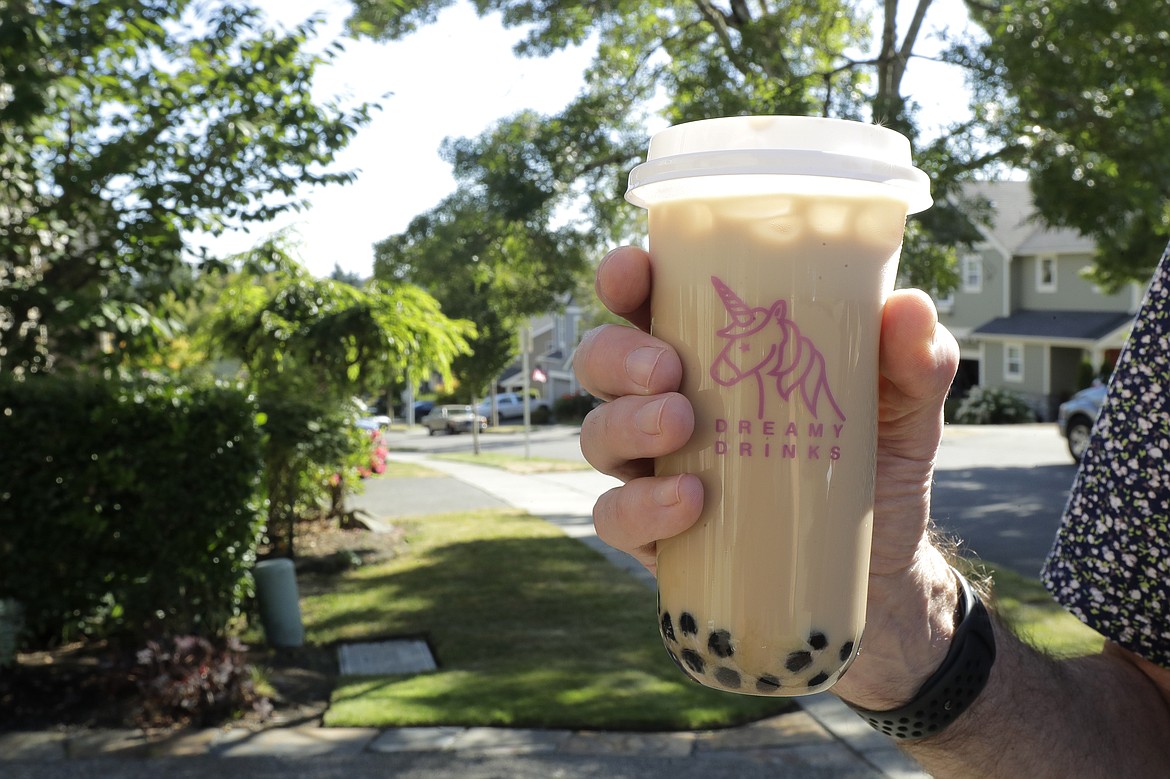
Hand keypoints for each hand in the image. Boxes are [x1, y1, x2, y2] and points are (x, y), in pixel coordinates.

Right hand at [575, 245, 960, 707]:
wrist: (880, 570)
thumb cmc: (875, 465)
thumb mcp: (905, 409)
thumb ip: (915, 360)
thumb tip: (910, 307)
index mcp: (712, 350)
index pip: (649, 299)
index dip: (625, 277)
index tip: (635, 272)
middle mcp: (669, 401)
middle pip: (602, 362)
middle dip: (618, 357)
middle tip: (668, 369)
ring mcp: (655, 469)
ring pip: (599, 435)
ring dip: (628, 424)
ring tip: (681, 428)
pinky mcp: (657, 533)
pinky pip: (615, 516)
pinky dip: (640, 507)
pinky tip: (689, 503)